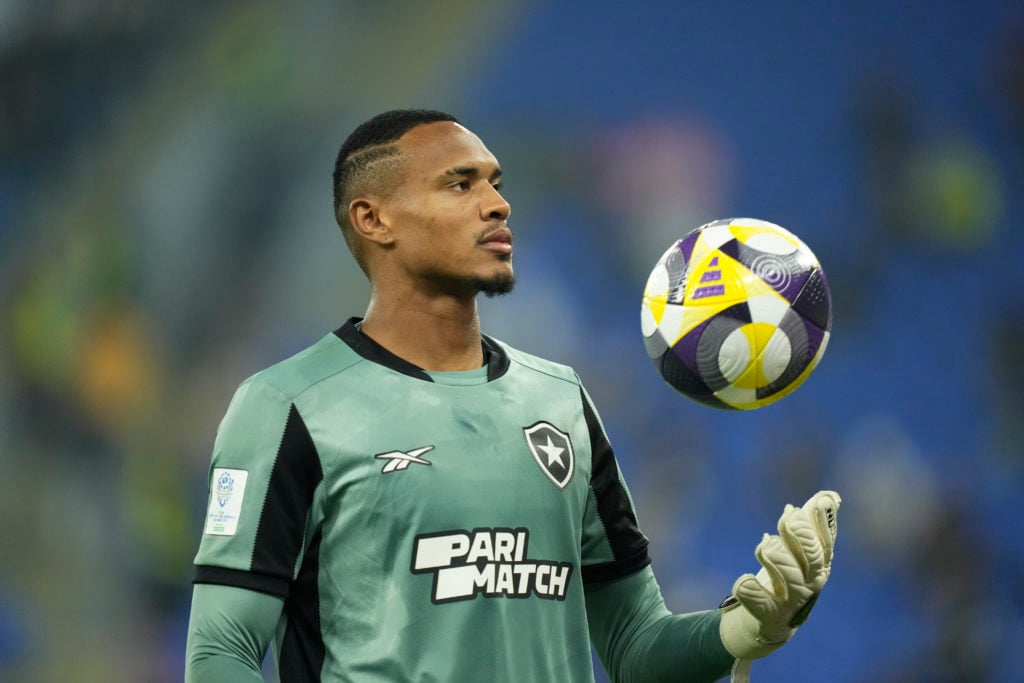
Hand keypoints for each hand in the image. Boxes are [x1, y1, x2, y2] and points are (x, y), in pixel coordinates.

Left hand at [719, 490, 839, 659]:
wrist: (772, 621)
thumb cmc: (787, 576)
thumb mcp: (799, 550)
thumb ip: (810, 523)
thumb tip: (829, 496)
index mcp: (819, 564)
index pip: (827, 541)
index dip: (825, 521)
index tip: (821, 500)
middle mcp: (810, 582)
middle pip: (814, 559)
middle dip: (802, 536)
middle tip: (787, 518)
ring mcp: (791, 600)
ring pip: (790, 578)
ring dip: (777, 558)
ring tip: (765, 545)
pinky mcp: (770, 614)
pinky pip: (760, 603)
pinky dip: (751, 591)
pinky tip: (743, 581)